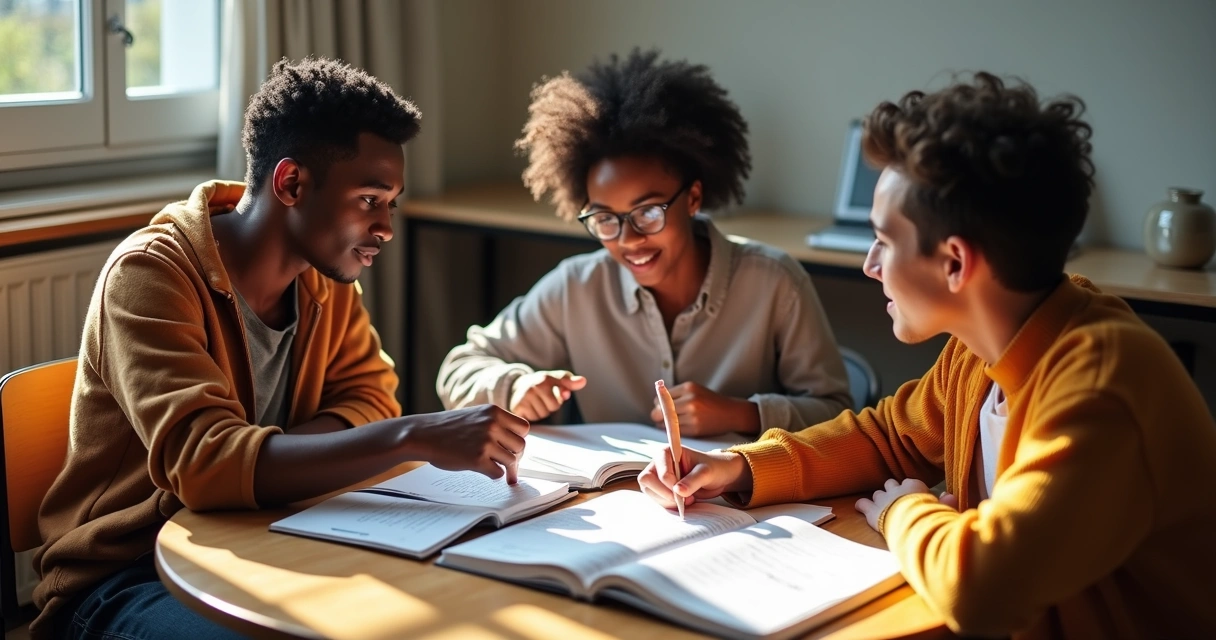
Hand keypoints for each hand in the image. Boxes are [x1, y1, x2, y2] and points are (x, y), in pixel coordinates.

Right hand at [403, 405, 528, 482]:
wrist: (422, 434)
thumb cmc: (448, 428)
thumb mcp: (475, 416)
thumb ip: (496, 424)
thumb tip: (519, 446)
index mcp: (494, 411)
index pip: (524, 428)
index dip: (518, 439)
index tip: (511, 447)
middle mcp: (492, 424)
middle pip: (521, 446)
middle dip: (516, 456)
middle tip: (505, 462)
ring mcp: (486, 441)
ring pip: (512, 460)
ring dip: (505, 467)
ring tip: (494, 467)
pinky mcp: (477, 458)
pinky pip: (498, 473)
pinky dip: (493, 475)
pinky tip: (483, 470)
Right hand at [509, 370, 586, 420]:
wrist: (517, 387)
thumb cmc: (542, 384)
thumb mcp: (556, 379)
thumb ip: (570, 381)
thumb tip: (583, 381)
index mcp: (545, 379)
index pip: (559, 397)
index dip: (559, 397)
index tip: (559, 392)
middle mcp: (534, 386)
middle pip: (552, 408)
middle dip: (549, 405)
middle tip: (542, 398)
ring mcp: (524, 397)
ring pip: (542, 414)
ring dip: (540, 411)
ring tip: (534, 402)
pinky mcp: (518, 407)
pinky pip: (532, 419)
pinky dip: (531, 416)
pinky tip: (527, 407)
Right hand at [637, 446, 751, 508]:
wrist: (719, 476)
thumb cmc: (713, 468)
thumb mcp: (707, 472)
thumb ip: (693, 480)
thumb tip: (678, 491)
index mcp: (666, 453)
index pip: (657, 471)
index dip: (668, 483)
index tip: (682, 491)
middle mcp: (659, 464)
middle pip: (647, 481)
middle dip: (664, 494)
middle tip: (682, 499)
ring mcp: (658, 478)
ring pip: (650, 493)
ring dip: (668, 501)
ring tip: (687, 499)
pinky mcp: (661, 490)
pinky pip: (658, 501)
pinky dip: (670, 505)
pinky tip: (685, 501)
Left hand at [649, 381, 759, 436]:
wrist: (731, 413)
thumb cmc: (710, 401)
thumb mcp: (694, 390)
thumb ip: (676, 394)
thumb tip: (656, 402)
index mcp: (688, 388)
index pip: (661, 397)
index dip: (658, 404)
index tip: (661, 407)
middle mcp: (690, 401)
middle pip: (659, 411)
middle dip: (657, 415)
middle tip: (661, 417)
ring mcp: (692, 416)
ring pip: (665, 423)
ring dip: (664, 424)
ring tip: (670, 422)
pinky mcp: (695, 429)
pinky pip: (675, 431)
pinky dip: (672, 430)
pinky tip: (676, 427)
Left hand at [855, 478, 943, 532]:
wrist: (912, 524)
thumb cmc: (930, 517)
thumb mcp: (942, 510)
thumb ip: (946, 502)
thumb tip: (950, 495)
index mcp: (914, 486)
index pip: (911, 483)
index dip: (911, 491)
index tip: (915, 498)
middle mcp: (896, 489)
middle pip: (891, 484)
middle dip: (892, 491)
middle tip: (897, 502)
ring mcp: (882, 498)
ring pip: (878, 493)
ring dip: (880, 499)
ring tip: (883, 507)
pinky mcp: (872, 511)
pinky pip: (862, 504)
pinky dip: (862, 506)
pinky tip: (862, 509)